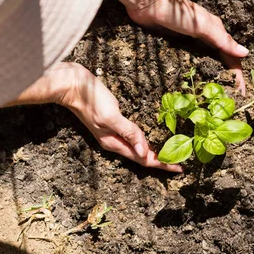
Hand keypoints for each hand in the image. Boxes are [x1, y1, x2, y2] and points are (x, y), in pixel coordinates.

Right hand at [59, 63, 182, 172]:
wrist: (72, 85)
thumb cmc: (91, 99)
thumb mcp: (111, 116)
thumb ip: (128, 132)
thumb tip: (144, 151)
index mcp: (114, 143)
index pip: (143, 159)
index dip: (162, 164)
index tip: (180, 168)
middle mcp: (113, 141)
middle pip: (141, 156)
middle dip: (161, 160)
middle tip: (181, 161)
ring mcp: (112, 131)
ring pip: (137, 146)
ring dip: (153, 151)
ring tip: (170, 152)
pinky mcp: (112, 121)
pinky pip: (132, 135)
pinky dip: (144, 139)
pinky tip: (150, 136)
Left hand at [107, 0, 248, 93]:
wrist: (148, 3)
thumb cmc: (177, 12)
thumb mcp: (202, 26)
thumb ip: (222, 40)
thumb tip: (245, 53)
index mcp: (215, 31)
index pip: (231, 57)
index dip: (237, 75)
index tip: (240, 93)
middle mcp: (205, 37)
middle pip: (220, 61)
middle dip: (226, 79)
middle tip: (229, 101)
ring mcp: (190, 42)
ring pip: (205, 62)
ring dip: (211, 77)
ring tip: (213, 96)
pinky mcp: (176, 45)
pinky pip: (189, 61)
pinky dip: (194, 72)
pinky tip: (193, 83)